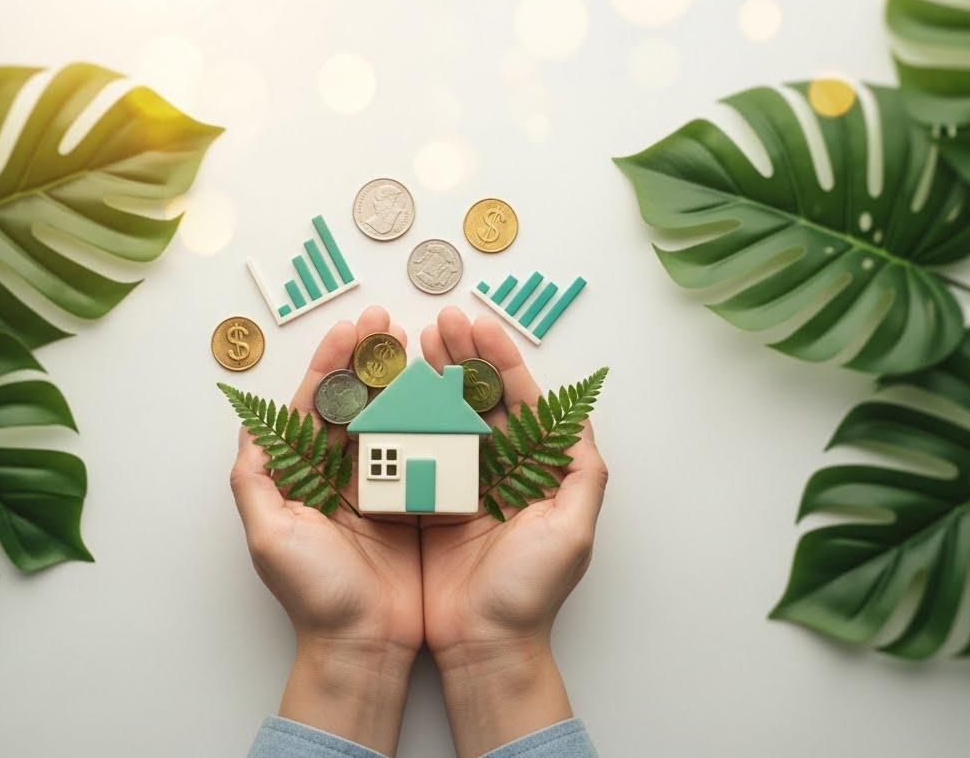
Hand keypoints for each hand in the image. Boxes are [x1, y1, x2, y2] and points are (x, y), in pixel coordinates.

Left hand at [230, 306, 421, 755]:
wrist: (364, 647)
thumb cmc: (314, 596)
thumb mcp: (270, 535)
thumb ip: (255, 477)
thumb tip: (250, 424)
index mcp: (303, 477)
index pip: (313, 406)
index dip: (330, 364)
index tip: (352, 328)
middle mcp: (339, 477)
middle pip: (352, 403)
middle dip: (367, 359)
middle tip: (386, 321)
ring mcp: (379, 489)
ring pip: (389, 419)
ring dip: (401, 379)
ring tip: (418, 341)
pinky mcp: (414, 505)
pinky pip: (424, 451)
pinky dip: (432, 418)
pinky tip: (444, 389)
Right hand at [419, 306, 608, 757]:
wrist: (483, 647)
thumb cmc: (530, 594)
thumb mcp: (572, 532)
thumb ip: (581, 472)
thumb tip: (580, 417)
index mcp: (534, 471)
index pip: (519, 401)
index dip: (499, 361)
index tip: (477, 327)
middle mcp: (497, 472)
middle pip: (478, 400)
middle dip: (460, 358)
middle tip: (439, 323)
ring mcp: (458, 486)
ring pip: (443, 417)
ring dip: (429, 378)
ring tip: (411, 342)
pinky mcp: (422, 505)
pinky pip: (410, 452)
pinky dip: (400, 419)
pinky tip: (388, 391)